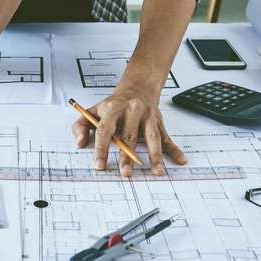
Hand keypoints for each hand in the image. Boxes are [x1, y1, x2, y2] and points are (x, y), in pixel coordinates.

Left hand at [71, 86, 187, 177]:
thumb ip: (80, 126)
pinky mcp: (159, 123)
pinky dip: (174, 150)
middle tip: (126, 173)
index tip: (99, 165)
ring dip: (155, 156)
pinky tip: (180, 160)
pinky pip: (167, 137)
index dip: (101, 148)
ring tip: (157, 171)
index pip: (105, 130)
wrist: (137, 88)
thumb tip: (79, 144)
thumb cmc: (113, 105)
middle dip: (128, 156)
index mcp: (112, 109)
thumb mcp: (92, 111)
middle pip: (129, 136)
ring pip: (152, 138)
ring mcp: (148, 117)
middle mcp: (132, 111)